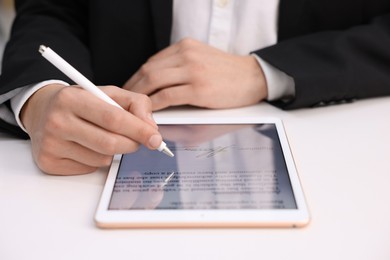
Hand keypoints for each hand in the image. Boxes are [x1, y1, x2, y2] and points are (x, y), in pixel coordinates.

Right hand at [21, 84, 162, 174]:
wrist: (42, 111)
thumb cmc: (80, 102)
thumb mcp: (108, 93)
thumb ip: (135, 104)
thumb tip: (151, 128)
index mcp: (72, 99)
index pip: (114, 119)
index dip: (139, 130)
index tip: (156, 138)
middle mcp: (57, 122)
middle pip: (110, 143)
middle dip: (132, 144)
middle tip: (138, 140)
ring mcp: (51, 145)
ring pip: (102, 159)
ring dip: (114, 152)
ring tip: (102, 136)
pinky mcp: (49, 163)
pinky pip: (89, 168)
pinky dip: (98, 160)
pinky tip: (87, 146)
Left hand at [123, 38, 267, 110]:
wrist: (254, 77)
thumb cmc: (228, 73)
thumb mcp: (202, 58)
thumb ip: (180, 66)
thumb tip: (156, 84)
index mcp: (185, 47)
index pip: (152, 62)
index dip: (137, 77)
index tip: (130, 89)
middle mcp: (186, 55)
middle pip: (148, 70)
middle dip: (133, 87)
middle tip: (125, 101)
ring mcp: (193, 71)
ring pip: (154, 81)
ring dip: (140, 97)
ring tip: (134, 108)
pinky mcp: (199, 89)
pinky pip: (167, 96)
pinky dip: (155, 105)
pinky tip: (150, 112)